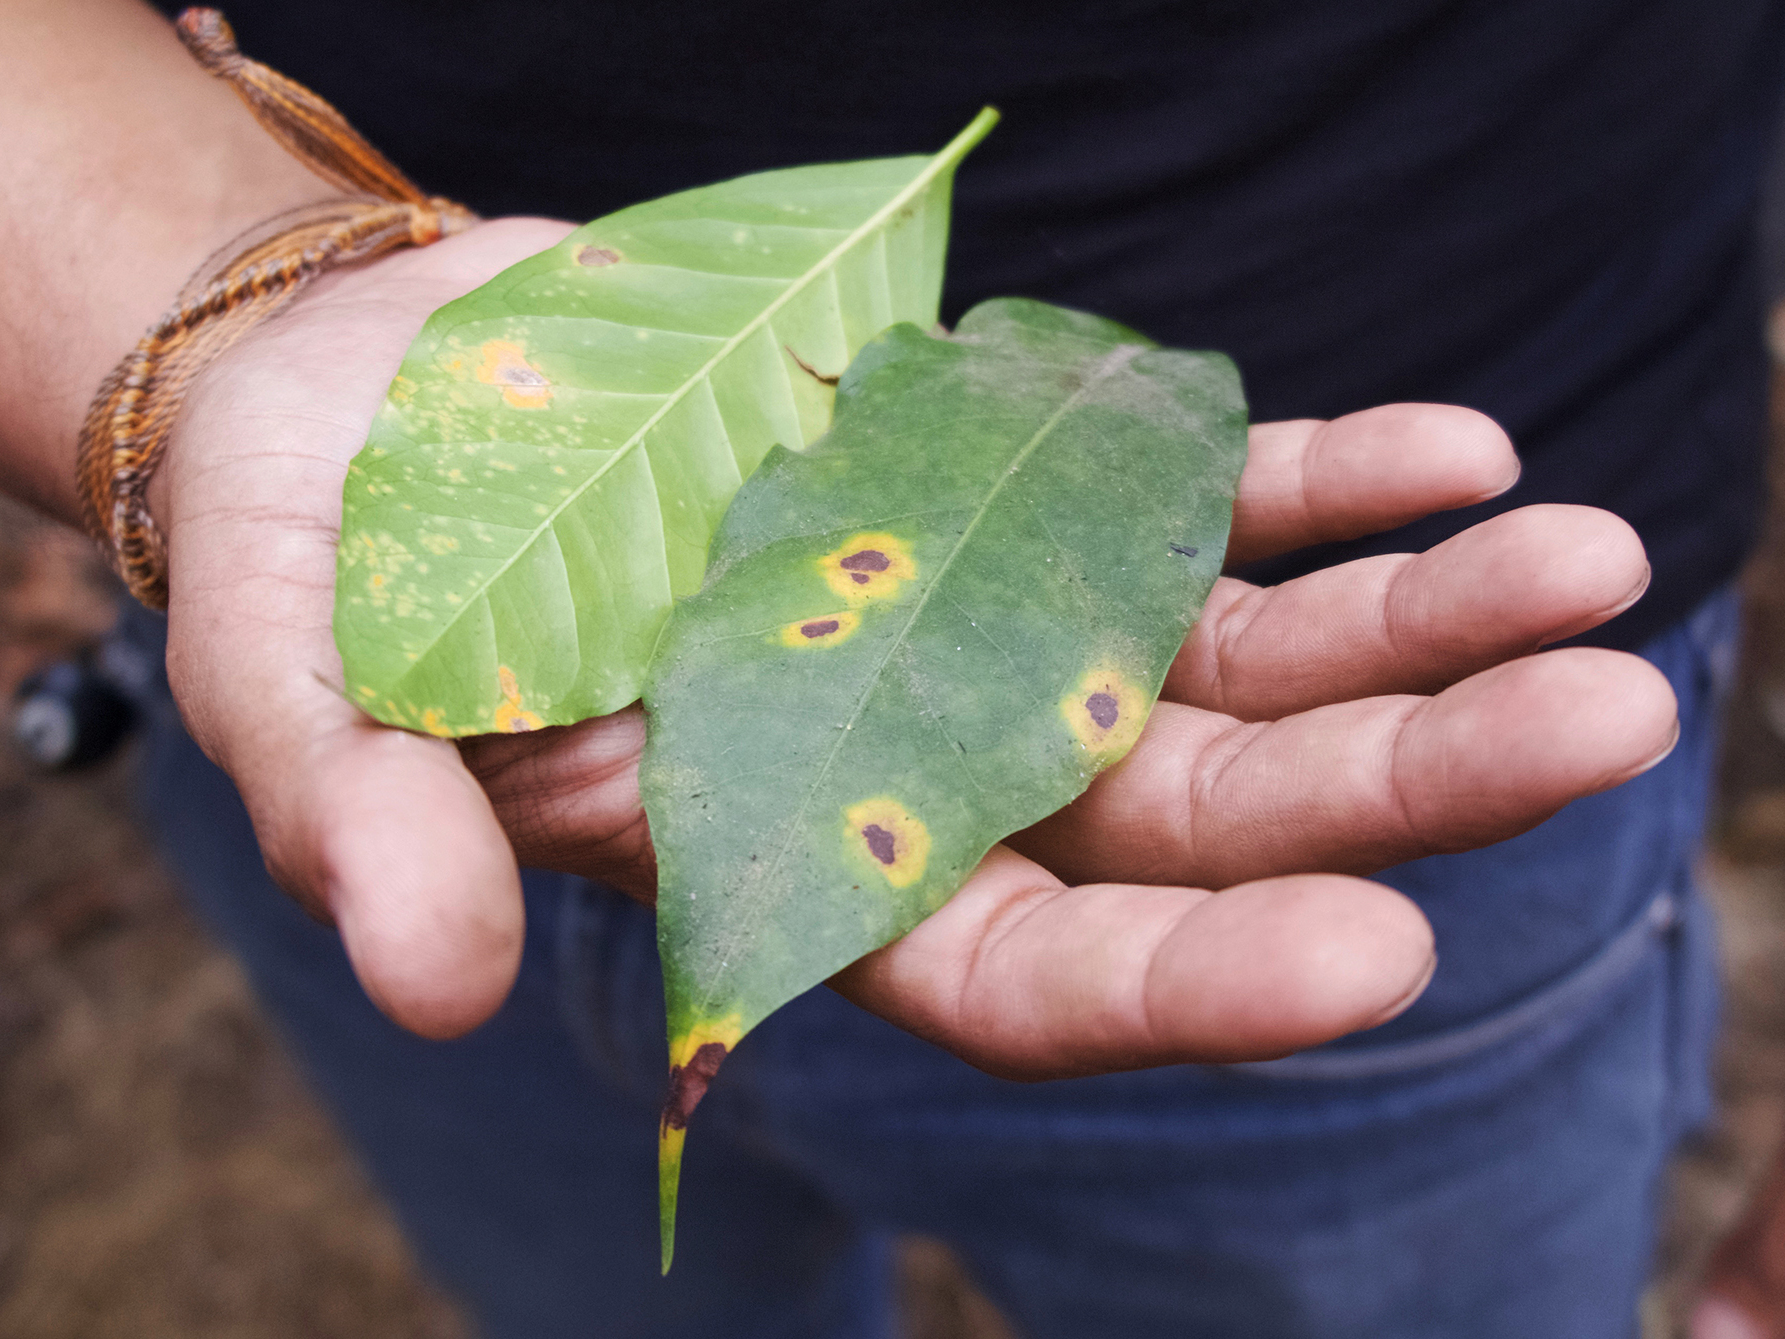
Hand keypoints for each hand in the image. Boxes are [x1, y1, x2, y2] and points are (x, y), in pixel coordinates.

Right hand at [161, 222, 1674, 1068]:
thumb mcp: (307, 695)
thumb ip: (371, 832)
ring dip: (1417, 624)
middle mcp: (912, 759)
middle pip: (1190, 815)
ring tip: (1596, 571)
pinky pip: (1184, 488)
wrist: (372, 387)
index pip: (1009, 972)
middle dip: (1397, 787)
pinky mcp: (986, 473)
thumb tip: (433, 983)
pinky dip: (1317, 478)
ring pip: (1234, 655)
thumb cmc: (321, 560)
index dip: (1183, 983)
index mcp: (774, 864)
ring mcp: (975, 612)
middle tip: (1608, 721)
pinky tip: (1451, 451)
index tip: (1380, 958)